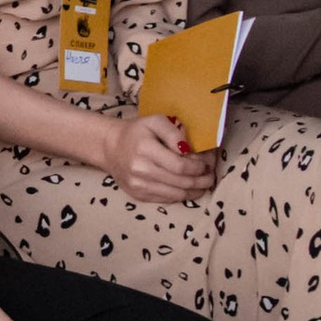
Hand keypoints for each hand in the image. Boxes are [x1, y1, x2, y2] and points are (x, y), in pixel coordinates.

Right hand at [101, 113, 218, 205]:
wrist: (109, 147)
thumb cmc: (136, 132)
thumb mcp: (154, 121)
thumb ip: (173, 132)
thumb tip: (188, 149)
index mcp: (145, 150)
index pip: (180, 166)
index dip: (198, 167)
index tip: (206, 163)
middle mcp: (140, 171)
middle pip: (181, 183)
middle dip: (201, 181)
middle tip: (211, 176)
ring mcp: (139, 186)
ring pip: (176, 195)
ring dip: (195, 191)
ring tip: (204, 183)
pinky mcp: (138, 196)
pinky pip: (166, 199)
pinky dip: (181, 195)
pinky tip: (188, 188)